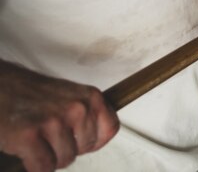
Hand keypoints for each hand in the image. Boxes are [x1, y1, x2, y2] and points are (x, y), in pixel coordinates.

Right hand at [0, 61, 118, 171]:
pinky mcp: (30, 136)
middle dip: (67, 148)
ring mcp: (54, 121)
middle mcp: (77, 108)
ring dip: (49, 156)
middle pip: (85, 148)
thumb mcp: (70, 96)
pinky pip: (43, 167)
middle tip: (50, 137)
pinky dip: (34, 166)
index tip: (80, 139)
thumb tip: (98, 136)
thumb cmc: (31, 92)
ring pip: (64, 159)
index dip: (93, 140)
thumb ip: (87, 113)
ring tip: (37, 140)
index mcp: (90, 96)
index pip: (110, 129)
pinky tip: (27, 151)